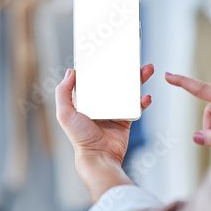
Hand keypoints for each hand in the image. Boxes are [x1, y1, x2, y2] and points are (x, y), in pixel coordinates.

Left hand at [55, 64, 153, 201]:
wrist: (100, 156)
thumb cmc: (81, 137)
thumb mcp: (65, 114)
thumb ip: (63, 92)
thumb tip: (71, 71)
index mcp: (86, 99)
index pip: (95, 78)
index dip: (102, 66)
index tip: (110, 53)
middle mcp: (101, 103)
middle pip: (115, 80)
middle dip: (125, 69)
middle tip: (134, 58)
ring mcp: (114, 110)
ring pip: (128, 90)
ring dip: (138, 79)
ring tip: (147, 70)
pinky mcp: (126, 119)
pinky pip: (136, 106)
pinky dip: (143, 100)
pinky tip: (146, 97)